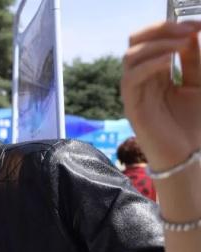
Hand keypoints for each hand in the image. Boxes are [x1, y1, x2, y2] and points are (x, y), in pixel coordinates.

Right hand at [121, 20, 200, 169]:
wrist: (189, 155)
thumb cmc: (194, 123)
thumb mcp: (200, 83)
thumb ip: (195, 60)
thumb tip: (191, 33)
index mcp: (156, 71)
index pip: (153, 39)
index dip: (172, 26)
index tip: (197, 24)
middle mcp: (141, 79)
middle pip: (136, 41)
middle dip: (161, 29)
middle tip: (187, 30)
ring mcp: (134, 92)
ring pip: (131, 56)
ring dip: (157, 45)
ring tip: (184, 44)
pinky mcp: (132, 107)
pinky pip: (131, 79)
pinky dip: (150, 65)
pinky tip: (170, 62)